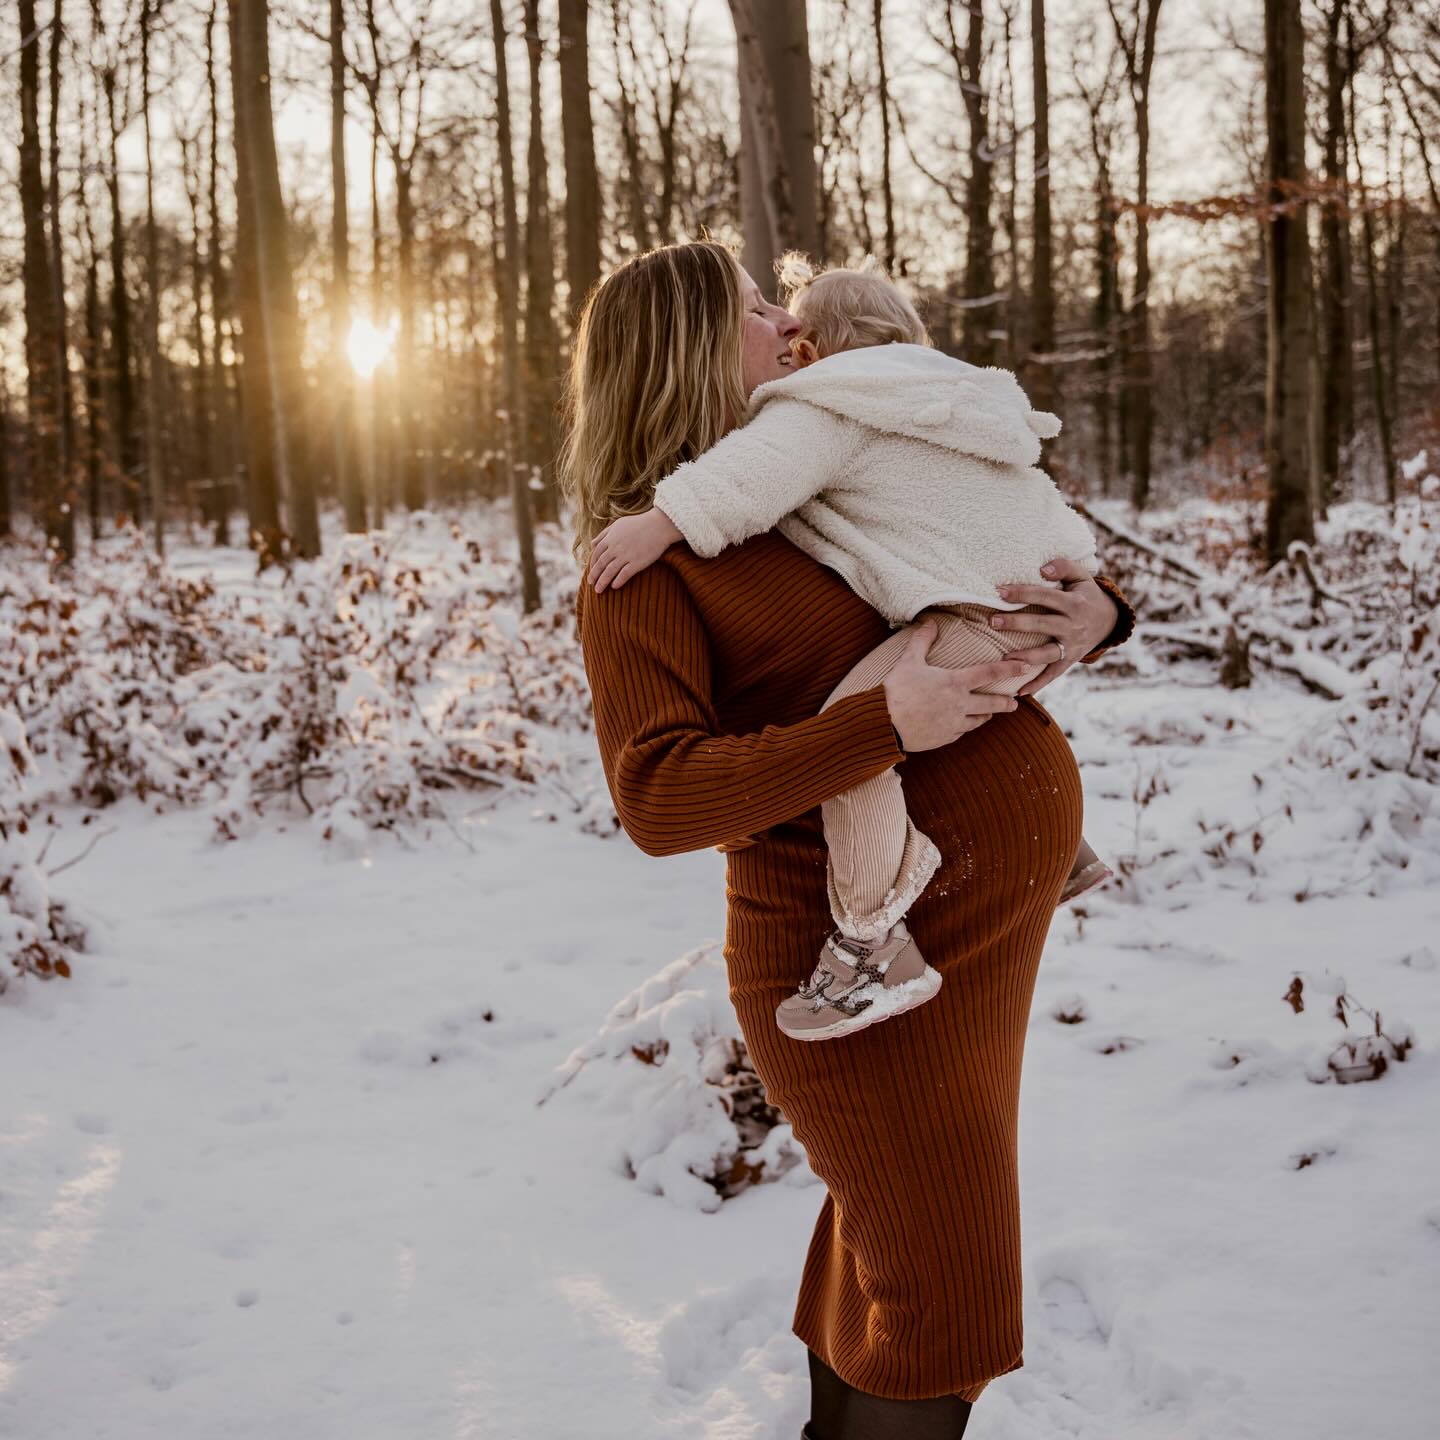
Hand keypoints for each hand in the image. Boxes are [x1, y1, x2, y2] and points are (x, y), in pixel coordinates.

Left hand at [589, 510, 683, 592]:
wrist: (659, 525)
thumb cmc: (639, 524)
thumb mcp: (618, 525)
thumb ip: (604, 534)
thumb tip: (592, 544)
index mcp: (610, 538)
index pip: (596, 554)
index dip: (592, 565)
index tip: (591, 573)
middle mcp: (616, 547)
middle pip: (601, 564)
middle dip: (594, 575)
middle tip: (591, 584)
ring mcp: (626, 555)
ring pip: (609, 571)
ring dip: (602, 582)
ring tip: (598, 590)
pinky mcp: (637, 562)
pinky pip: (624, 574)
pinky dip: (618, 581)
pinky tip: (614, 587)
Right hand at [882, 619, 1032, 751]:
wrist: (884, 724)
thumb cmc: (896, 690)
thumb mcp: (908, 661)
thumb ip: (922, 641)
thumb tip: (930, 622)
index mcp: (954, 683)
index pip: (988, 673)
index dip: (1009, 670)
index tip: (1025, 667)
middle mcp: (960, 704)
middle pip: (991, 703)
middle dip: (1005, 702)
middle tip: (1014, 702)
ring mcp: (953, 724)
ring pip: (978, 720)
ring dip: (985, 715)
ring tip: (989, 713)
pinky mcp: (944, 738)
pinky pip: (961, 732)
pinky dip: (964, 726)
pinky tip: (962, 724)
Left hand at [988, 557, 1118, 695]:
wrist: (1109, 621)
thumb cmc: (1086, 594)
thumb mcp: (1081, 576)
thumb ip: (1063, 566)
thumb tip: (1042, 569)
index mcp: (1075, 603)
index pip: (1045, 596)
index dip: (1023, 593)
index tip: (1000, 592)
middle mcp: (1073, 626)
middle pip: (1043, 624)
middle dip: (1017, 623)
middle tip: (992, 621)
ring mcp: (1072, 645)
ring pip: (1048, 653)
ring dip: (1027, 657)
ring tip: (1005, 660)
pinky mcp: (1070, 660)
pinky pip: (1054, 674)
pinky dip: (1039, 684)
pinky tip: (1020, 691)